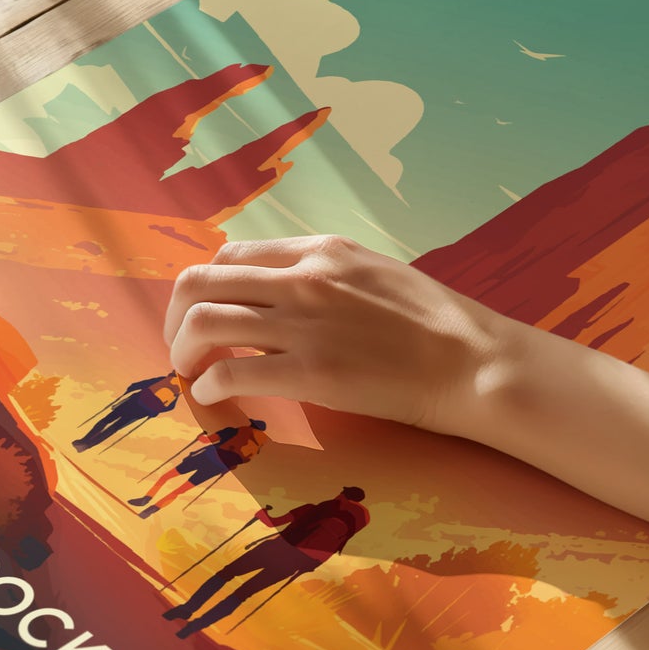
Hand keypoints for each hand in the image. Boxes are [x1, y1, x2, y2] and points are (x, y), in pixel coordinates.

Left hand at [163, 236, 507, 430]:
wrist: (472, 361)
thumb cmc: (434, 323)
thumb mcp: (374, 272)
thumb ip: (326, 274)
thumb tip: (285, 291)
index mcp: (319, 250)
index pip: (232, 254)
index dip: (207, 286)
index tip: (205, 314)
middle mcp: (302, 278)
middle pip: (201, 281)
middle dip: (176, 316)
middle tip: (181, 347)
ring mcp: (304, 323)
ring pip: (203, 321)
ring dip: (182, 350)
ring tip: (190, 374)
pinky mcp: (310, 372)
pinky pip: (230, 371)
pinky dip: (208, 386)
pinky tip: (214, 398)